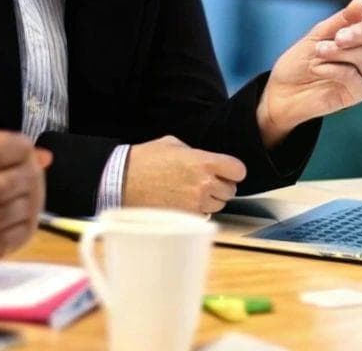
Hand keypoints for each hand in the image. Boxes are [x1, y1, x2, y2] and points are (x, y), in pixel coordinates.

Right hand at [124, 135, 246, 213]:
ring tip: (193, 193)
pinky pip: (202, 216)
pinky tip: (183, 203)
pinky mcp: (185, 217)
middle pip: (230, 191)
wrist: (122, 181)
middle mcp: (205, 184)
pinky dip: (197, 211)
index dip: (233, 171)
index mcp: (204, 162)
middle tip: (207, 183)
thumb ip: (195, 153)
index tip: (226, 172)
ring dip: (210, 201)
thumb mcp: (173, 144)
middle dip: (221, 187)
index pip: (238, 171)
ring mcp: (196, 203)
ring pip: (218, 206)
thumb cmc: (145, 159)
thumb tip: (204, 160)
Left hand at [258, 0, 361, 145]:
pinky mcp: (355, 94)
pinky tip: (317, 69)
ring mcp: (360, 77)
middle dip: (352, 38)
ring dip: (338, 53)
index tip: (342, 30)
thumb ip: (340, 21)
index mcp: (355, 41)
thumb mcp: (316, 36)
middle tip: (332, 40)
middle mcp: (361, 58)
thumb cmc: (297, 63)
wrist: (280, 92)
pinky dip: (335, 70)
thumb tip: (361, 3)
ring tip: (317, 53)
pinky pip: (355, 79)